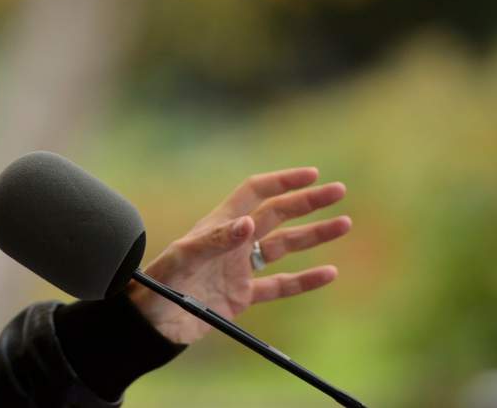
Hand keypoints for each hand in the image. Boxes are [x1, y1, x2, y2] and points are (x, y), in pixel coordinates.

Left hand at [128, 167, 351, 344]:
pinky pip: (280, 285)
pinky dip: (305, 280)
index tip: (312, 174)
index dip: (282, 181)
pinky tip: (328, 273)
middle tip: (339, 191)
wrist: (151, 322)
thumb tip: (249, 222)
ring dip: (314, 235)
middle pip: (277, 214)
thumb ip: (215, 241)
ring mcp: (240, 268)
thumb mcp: (183, 259)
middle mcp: (233, 242)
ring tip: (344, 224)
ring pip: (285, 246)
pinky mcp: (243, 296)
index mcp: (219, 225)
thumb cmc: (159, 284)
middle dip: (307, 202)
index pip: (255, 193)